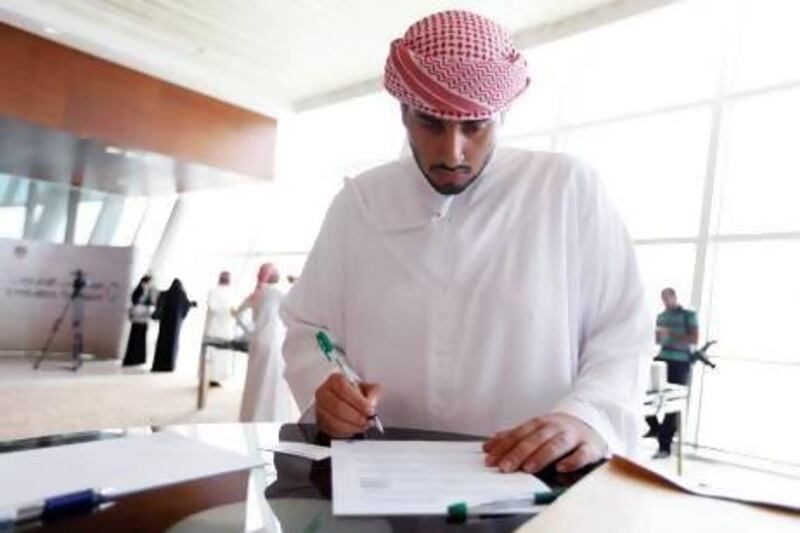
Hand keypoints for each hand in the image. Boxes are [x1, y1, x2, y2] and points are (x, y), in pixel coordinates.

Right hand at [315, 374, 383, 437]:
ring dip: (353, 425)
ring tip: (364, 424)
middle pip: (338, 406)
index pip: (343, 388)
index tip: (369, 408)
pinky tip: (357, 428)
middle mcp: (324, 393)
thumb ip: (373, 393)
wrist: (349, 402)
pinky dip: (348, 431)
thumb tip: (371, 403)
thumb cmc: (356, 394)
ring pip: (335, 421)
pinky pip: (334, 430)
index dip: (357, 400)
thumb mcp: (369, 388)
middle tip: (368, 419)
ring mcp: (321, 409)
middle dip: (356, 416)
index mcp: (335, 380)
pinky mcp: (322, 422)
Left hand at [483, 414, 605, 473]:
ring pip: (556, 445)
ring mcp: (573, 436)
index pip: (519, 435)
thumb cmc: (558, 430)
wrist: (592, 422)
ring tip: (528, 468)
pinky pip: (582, 454)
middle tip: (504, 467)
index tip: (490, 458)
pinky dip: (572, 461)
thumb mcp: (536, 429)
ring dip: (542, 456)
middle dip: (518, 453)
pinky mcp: (590, 447)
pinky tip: (561, 468)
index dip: (504, 446)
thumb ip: (513, 436)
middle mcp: (555, 428)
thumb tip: (488, 445)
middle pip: (534, 440)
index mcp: (539, 424)